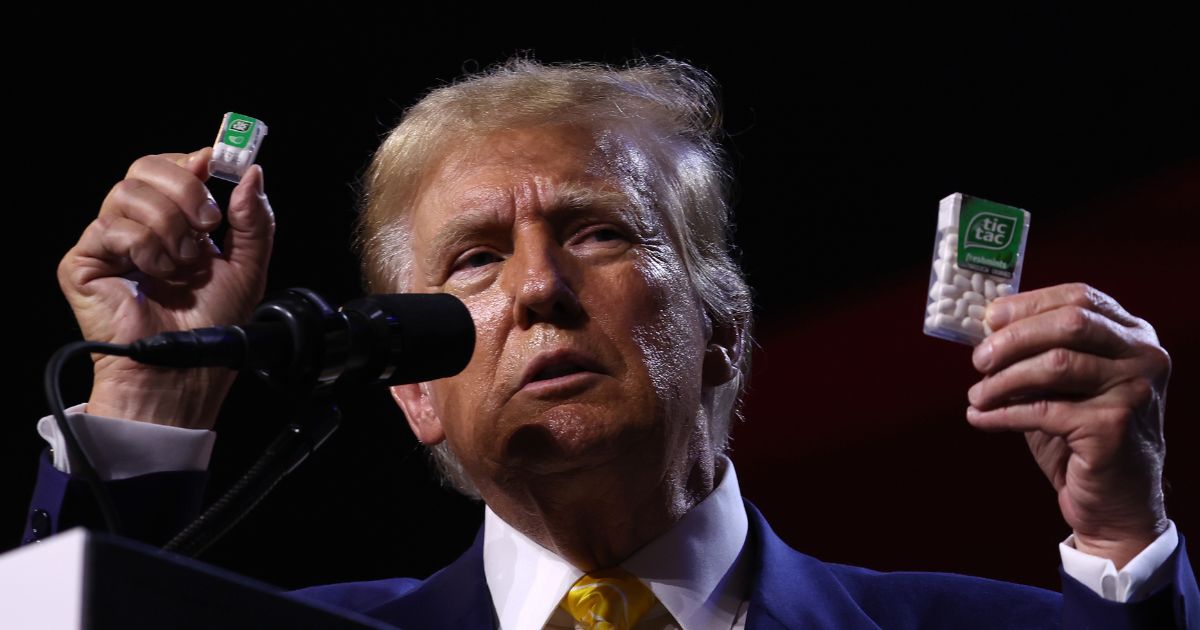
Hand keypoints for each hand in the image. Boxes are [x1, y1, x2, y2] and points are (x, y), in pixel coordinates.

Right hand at [58, 148, 274, 428]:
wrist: (186, 370)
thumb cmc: (213, 326)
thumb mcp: (249, 267)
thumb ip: (254, 220)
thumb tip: (251, 172)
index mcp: (175, 221)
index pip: (171, 166)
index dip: (190, 160)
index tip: (214, 162)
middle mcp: (139, 225)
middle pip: (144, 167)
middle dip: (184, 190)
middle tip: (208, 225)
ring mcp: (109, 242)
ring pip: (128, 193)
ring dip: (170, 228)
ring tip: (183, 267)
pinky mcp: (84, 262)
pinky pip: (112, 228)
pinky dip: (146, 250)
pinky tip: (157, 277)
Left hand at [966, 283, 1169, 567]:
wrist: (1114, 504)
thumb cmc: (1080, 440)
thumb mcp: (1059, 389)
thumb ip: (1034, 356)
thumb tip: (984, 330)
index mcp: (1133, 337)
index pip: (1079, 298)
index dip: (1029, 304)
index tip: (989, 318)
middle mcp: (1144, 357)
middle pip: (1070, 323)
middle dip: (1014, 339)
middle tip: (978, 360)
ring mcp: (1135, 391)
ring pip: (1056, 364)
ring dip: (1003, 380)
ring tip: (976, 396)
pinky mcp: (1115, 426)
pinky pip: (1044, 410)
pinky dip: (1003, 413)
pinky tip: (979, 418)